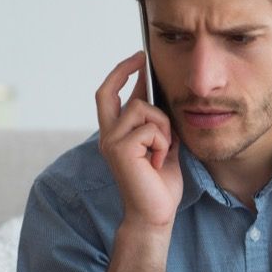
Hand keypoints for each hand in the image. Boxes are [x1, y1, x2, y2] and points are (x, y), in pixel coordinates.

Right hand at [95, 52, 182, 229]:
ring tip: (163, 150)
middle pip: (108, 92)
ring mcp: (111, 141)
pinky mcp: (119, 149)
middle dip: (124, 70)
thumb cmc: (160, 184)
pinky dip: (162, 143)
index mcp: (117, 134)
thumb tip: (161, 97)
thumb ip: (157, 124)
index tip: (139, 58)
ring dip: (163, 127)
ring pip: (143, 110)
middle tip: (142, 57)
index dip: (122, 74)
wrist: (156, 214)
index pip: (111, 96)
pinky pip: (150, 129)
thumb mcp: (163, 146)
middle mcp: (108, 135)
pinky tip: (159, 161)